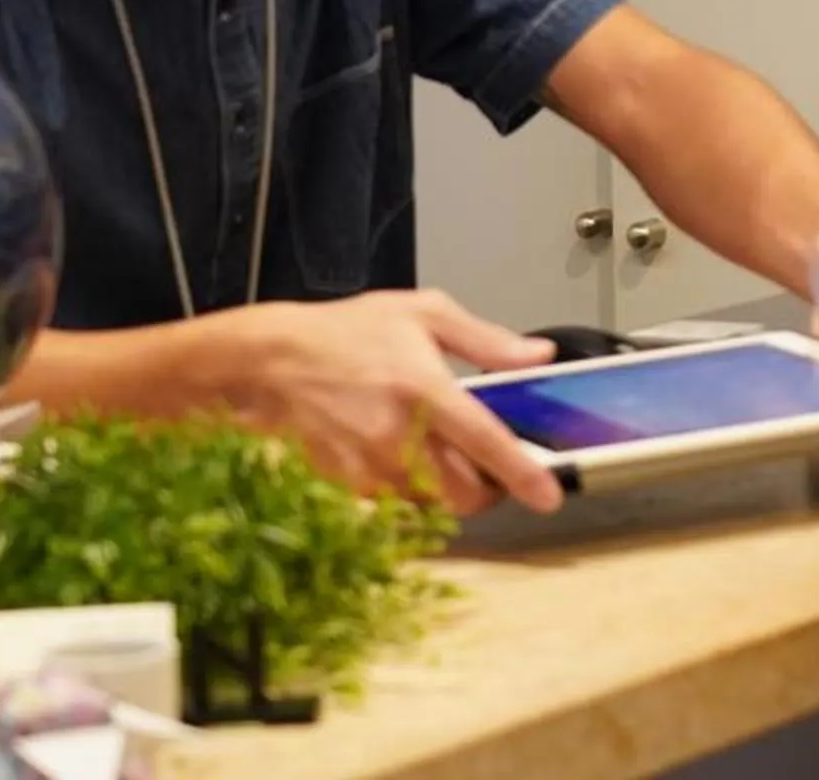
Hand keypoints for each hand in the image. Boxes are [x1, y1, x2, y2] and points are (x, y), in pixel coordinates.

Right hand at [209, 289, 564, 516]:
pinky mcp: (347, 486)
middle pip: (463, 494)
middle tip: (488, 467)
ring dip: (448, 491)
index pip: (485, 442)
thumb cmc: (345, 333)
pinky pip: (395, 504)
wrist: (270, 362)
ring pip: (431, 504)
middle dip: (486, 489)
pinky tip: (401, 456)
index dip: (521, 474)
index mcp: (425, 389)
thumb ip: (487, 340)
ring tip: (439, 453)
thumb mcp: (423, 314)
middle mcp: (399, 435)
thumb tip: (537, 355)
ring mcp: (369, 467)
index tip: (548, 496)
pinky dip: (411, 491)